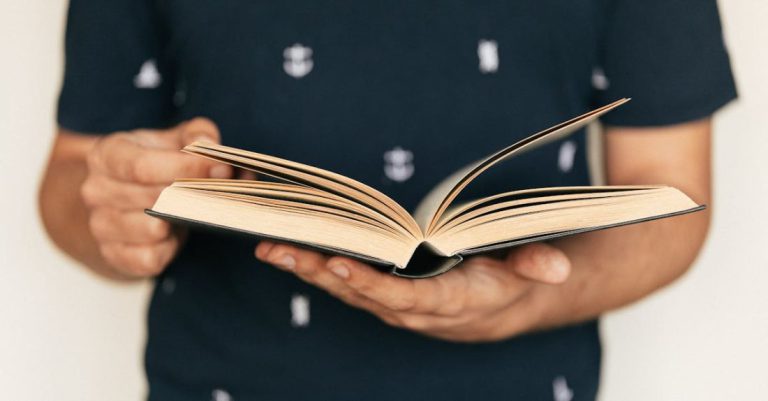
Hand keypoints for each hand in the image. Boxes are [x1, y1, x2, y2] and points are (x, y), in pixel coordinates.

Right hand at [80, 118, 231, 277]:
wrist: (125, 200)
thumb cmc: (156, 165)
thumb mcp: (174, 140)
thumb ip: (197, 135)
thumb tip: (212, 150)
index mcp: (107, 155)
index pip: (142, 166)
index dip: (186, 168)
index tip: (220, 169)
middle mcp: (96, 190)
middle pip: (152, 197)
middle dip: (193, 195)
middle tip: (221, 192)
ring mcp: (101, 225)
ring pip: (151, 230)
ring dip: (179, 223)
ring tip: (193, 212)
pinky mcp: (114, 255)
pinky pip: (149, 259)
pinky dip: (168, 250)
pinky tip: (173, 236)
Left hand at [255, 241, 570, 341]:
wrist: (496, 310)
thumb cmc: (508, 283)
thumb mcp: (528, 273)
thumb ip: (536, 268)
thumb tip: (554, 268)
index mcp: (447, 302)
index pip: (403, 297)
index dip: (371, 284)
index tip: (340, 263)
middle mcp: (413, 309)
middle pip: (361, 293)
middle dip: (320, 272)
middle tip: (283, 248)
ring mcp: (393, 303)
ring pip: (345, 289)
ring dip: (308, 269)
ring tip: (271, 247)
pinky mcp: (382, 294)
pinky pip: (345, 282)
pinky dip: (316, 266)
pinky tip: (288, 249)